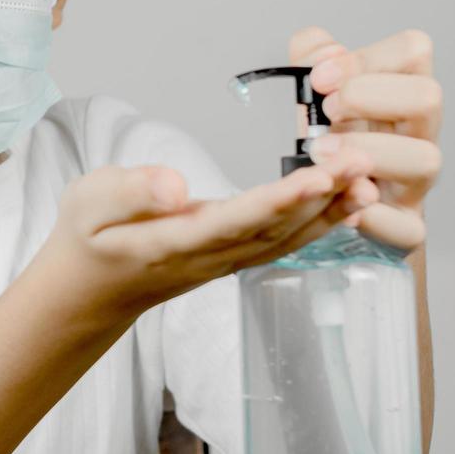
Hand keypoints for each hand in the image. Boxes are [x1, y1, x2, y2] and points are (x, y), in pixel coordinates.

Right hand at [37, 148, 379, 316]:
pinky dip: (318, 224)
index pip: (233, 221)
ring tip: (368, 180)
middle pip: (274, 231)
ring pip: (286, 240)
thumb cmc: (85, 239)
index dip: (279, 201)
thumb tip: (175, 183)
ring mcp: (223, 263)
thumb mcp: (86, 203)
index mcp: (170, 244)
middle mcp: (207, 259)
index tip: (319, 176)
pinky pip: (282, 243)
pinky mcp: (231, 259)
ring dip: (330, 213)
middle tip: (363, 161)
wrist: (87, 292)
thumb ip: (129, 191)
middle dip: (323, 198)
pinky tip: (345, 204)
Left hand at [290, 26, 441, 252]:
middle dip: (367, 99)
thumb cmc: (325, 136)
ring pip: (427, 159)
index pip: (414, 49)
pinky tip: (339, 208)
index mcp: (398, 91)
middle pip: (428, 96)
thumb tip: (326, 52)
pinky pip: (408, 228)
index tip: (320, 79)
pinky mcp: (405, 226)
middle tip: (325, 114)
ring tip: (321, 155)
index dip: (367, 58)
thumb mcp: (310, 91)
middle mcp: (417, 132)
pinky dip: (372, 219)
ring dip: (369, 153)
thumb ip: (310, 56)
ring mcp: (416, 181)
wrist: (327, 201)